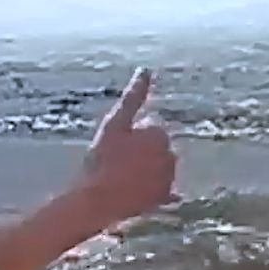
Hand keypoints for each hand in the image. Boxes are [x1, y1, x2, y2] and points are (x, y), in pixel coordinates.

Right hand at [75, 67, 177, 231]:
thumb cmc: (101, 160)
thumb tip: (146, 69)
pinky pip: (161, 190)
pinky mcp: (166, 196)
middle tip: (116, 165)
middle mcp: (171, 154)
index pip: (149, 131)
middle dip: (141, 155)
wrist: (97, 200)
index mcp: (160, 133)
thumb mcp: (114, 123)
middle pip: (156, 150)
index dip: (129, 139)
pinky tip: (133, 193)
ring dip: (146, 171)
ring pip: (158, 169)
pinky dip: (151, 189)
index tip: (115, 150)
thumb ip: (133, 96)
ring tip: (122, 180)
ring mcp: (169, 177)